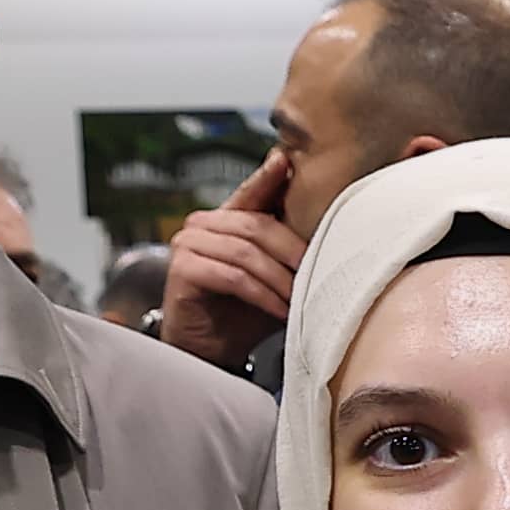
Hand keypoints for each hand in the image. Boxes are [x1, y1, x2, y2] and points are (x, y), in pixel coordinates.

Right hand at [160, 153, 305, 362]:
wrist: (212, 350)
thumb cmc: (245, 311)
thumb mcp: (275, 274)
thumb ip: (288, 246)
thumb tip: (327, 222)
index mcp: (225, 219)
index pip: (251, 191)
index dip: (268, 176)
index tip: (286, 159)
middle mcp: (202, 224)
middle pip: (257, 226)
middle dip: (291, 252)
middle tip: (316, 273)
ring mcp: (188, 244)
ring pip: (246, 253)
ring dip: (279, 280)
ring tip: (298, 300)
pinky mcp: (182, 270)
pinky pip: (232, 276)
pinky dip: (261, 294)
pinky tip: (279, 310)